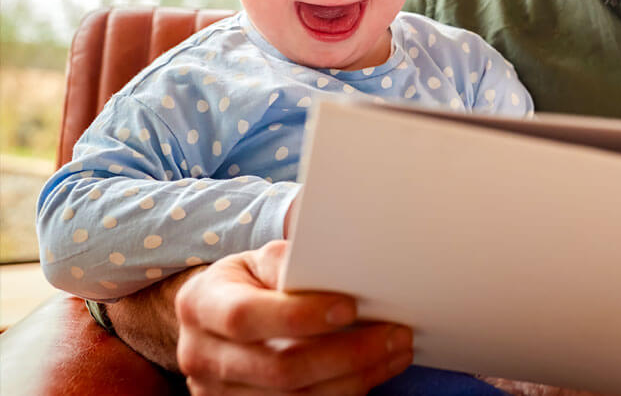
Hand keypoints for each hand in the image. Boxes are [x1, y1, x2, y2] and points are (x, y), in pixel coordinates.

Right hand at [175, 239, 412, 394]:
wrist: (216, 317)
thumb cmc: (248, 282)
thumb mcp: (258, 260)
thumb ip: (287, 264)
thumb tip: (334, 271)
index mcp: (201, 304)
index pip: (246, 317)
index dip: (298, 315)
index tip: (349, 308)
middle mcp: (201, 356)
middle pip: (278, 368)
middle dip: (346, 354)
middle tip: (396, 334)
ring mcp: (216, 393)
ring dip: (354, 378)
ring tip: (395, 353)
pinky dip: (342, 394)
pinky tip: (373, 374)